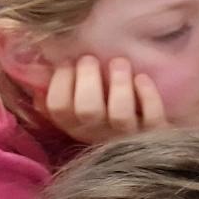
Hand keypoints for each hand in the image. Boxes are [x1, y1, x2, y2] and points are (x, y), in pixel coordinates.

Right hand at [37, 54, 164, 142]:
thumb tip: (41, 64)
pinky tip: (142, 78)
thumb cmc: (109, 108)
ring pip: (120, 114)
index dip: (60, 81)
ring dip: (119, 84)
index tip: (69, 62)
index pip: (58, 107)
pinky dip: (148, 95)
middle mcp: (98, 133)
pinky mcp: (157, 133)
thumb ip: (63, 86)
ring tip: (119, 63)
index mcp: (75, 125)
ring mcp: (128, 135)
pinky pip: (153, 117)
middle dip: (88, 78)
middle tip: (91, 59)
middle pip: (87, 109)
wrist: (152, 138)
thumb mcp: (81, 102)